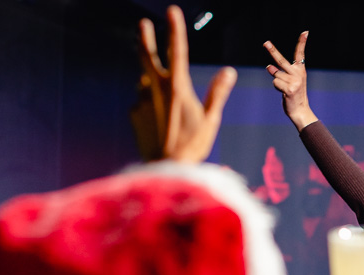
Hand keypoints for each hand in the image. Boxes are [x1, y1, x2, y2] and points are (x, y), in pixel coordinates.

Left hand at [136, 6, 236, 162]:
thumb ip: (218, 93)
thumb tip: (229, 71)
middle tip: (143, 24)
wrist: (167, 169)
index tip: (171, 10)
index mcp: (177, 87)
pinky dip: (149, 105)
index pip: (177, 51)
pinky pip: (142, 102)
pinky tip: (160, 122)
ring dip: (152, 81)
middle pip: (147, 56)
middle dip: (145, 38)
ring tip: (164, 98)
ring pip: (145, 82)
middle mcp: (156, 89)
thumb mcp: (211, 119)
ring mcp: (142, 100)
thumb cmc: (193, 145)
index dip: (175, 29)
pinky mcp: (134, 113)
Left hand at [265, 33, 318, 131]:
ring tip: (285, 89)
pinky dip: (277, 87)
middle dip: (272, 50)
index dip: (302, 42)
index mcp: (300, 70)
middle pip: (281, 60)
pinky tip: (284, 93)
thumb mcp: (290, 81)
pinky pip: (275, 83)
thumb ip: (279, 72)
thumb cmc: (294, 95)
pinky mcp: (289, 89)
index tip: (305, 32)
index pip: (300, 54)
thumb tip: (268, 66)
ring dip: (277, 82)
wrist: (300, 110)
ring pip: (275, 75)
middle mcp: (298, 74)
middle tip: (265, 42)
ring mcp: (294, 81)